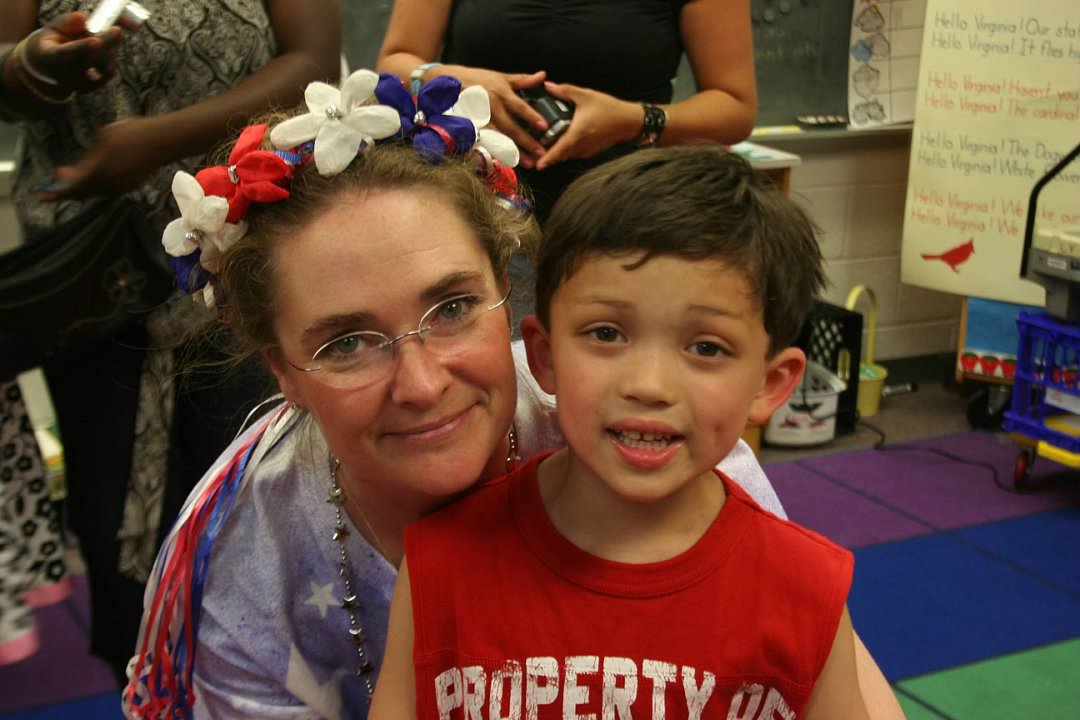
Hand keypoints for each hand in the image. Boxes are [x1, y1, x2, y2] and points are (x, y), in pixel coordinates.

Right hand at [24, 12, 122, 93]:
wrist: (51, 65)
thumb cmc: (54, 41)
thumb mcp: (55, 28)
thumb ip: (67, 22)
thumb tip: (82, 17)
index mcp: (50, 56)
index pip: (66, 53)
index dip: (82, 48)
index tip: (96, 40)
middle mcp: (64, 74)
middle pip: (89, 60)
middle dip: (105, 44)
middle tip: (116, 30)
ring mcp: (79, 84)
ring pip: (102, 67)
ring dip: (109, 49)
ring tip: (105, 36)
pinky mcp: (93, 87)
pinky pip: (109, 72)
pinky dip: (111, 57)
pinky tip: (106, 48)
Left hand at [39, 117, 164, 200]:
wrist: (162, 141)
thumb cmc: (131, 134)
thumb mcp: (103, 139)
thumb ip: (86, 158)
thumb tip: (70, 172)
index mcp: (99, 173)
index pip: (72, 188)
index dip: (56, 193)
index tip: (41, 196)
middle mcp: (109, 185)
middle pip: (83, 193)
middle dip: (69, 188)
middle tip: (57, 179)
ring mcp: (121, 187)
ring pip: (95, 191)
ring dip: (83, 185)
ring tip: (74, 174)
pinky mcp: (130, 185)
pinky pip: (108, 188)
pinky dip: (97, 184)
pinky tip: (95, 174)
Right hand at [444, 66, 548, 167]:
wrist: (447, 82)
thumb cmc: (477, 79)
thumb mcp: (500, 76)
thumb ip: (522, 79)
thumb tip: (542, 75)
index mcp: (500, 92)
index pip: (518, 106)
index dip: (531, 116)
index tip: (544, 126)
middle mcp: (491, 107)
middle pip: (510, 127)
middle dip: (526, 142)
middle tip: (541, 153)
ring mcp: (480, 119)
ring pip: (499, 139)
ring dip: (514, 152)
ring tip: (529, 163)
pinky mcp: (472, 128)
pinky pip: (486, 143)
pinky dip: (497, 153)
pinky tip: (507, 161)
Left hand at [535, 82, 642, 170]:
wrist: (629, 121)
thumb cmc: (609, 109)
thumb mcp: (586, 95)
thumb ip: (565, 90)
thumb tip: (548, 85)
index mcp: (577, 133)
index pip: (559, 150)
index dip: (547, 159)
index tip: (537, 165)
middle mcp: (581, 146)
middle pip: (559, 155)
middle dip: (547, 155)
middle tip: (534, 152)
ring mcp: (586, 151)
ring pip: (566, 155)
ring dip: (557, 152)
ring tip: (544, 145)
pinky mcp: (591, 151)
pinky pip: (574, 153)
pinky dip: (567, 149)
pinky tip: (562, 140)